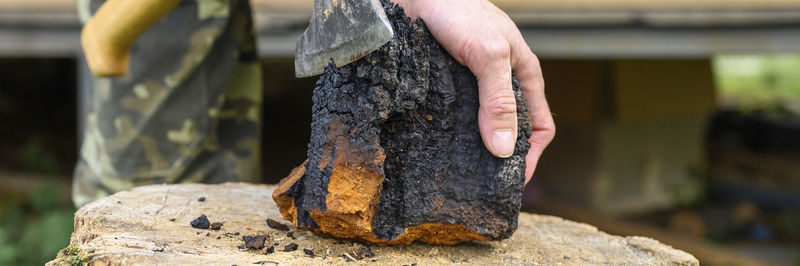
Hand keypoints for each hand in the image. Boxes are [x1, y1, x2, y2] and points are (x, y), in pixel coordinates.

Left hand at [390, 0, 554, 183]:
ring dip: (472, 147)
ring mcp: (472, 83)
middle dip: (500, 157)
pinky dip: (450, 132)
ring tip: (457, 171)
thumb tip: (503, 148)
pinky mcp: (447, 83)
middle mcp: (500, 82)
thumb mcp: (488, 55)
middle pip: (510, 129)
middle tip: (481, 184)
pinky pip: (454, 115)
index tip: (513, 182)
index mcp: (523, 74)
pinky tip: (437, 145)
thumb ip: (498, 100)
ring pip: (480, 124)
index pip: (540, 126)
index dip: (531, 156)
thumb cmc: (459, 11)